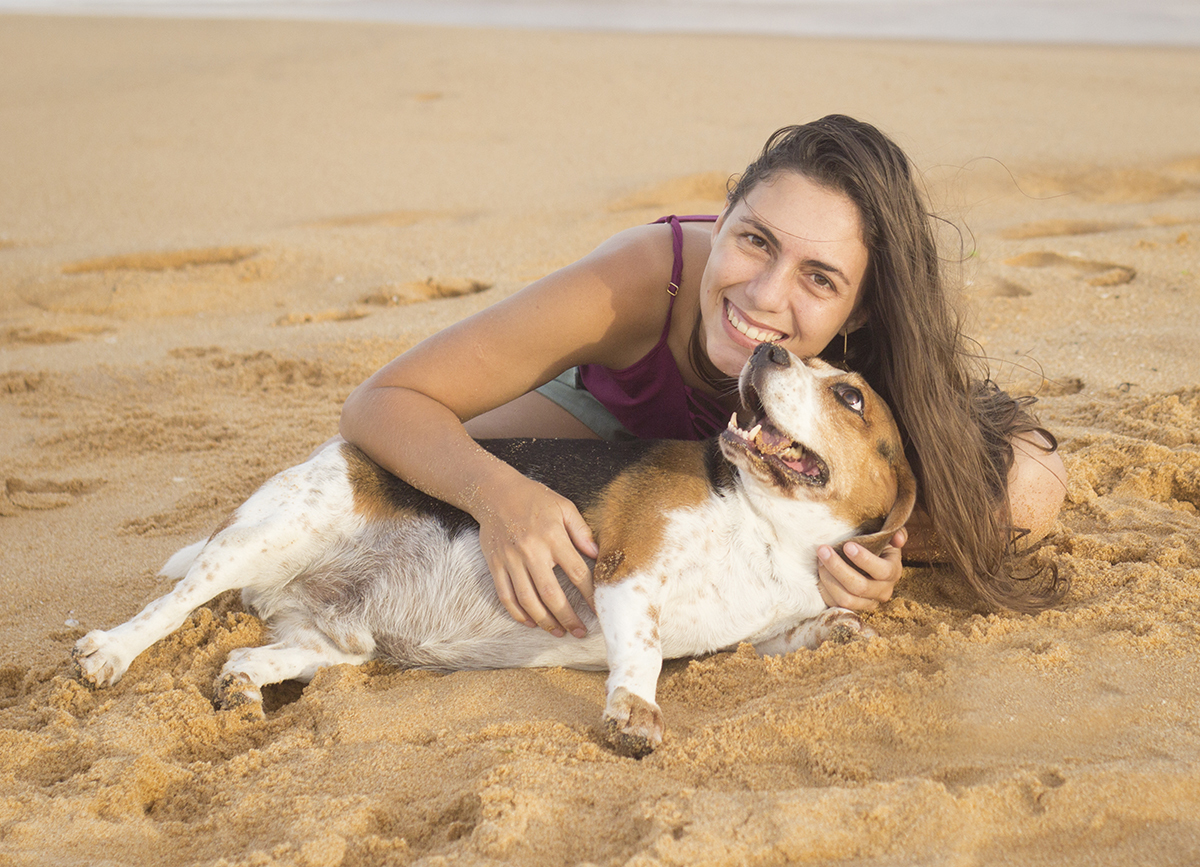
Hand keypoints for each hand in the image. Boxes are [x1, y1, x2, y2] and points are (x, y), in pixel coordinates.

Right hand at [475, 475, 598, 637]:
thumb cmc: (534, 498)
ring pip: (527, 600)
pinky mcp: (495, 565)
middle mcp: (531, 551)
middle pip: (551, 594)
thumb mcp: (564, 506)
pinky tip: (530, 622)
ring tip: (557, 632)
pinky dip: (517, 613)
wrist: (495, 492)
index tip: (599, 611)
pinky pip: (505, 595)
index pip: (577, 572)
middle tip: (579, 632)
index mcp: (553, 537)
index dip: (590, 595)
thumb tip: (598, 554)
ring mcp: (510, 560)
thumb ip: (581, 531)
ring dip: (543, 621)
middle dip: (567, 617)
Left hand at [816, 528, 905, 610]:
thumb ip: (894, 532)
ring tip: (819, 560)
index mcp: (893, 572)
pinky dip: (824, 589)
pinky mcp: (851, 608)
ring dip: (828, 579)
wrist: (865, 565)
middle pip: (859, 587)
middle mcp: (882, 591)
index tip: (847, 545)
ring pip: (846, 599)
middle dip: (838, 567)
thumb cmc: (875, 547)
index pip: (882, 571)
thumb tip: (898, 538)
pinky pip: (834, 604)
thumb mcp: (886, 537)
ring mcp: (867, 603)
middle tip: (823, 550)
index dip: (864, 559)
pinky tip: (819, 573)